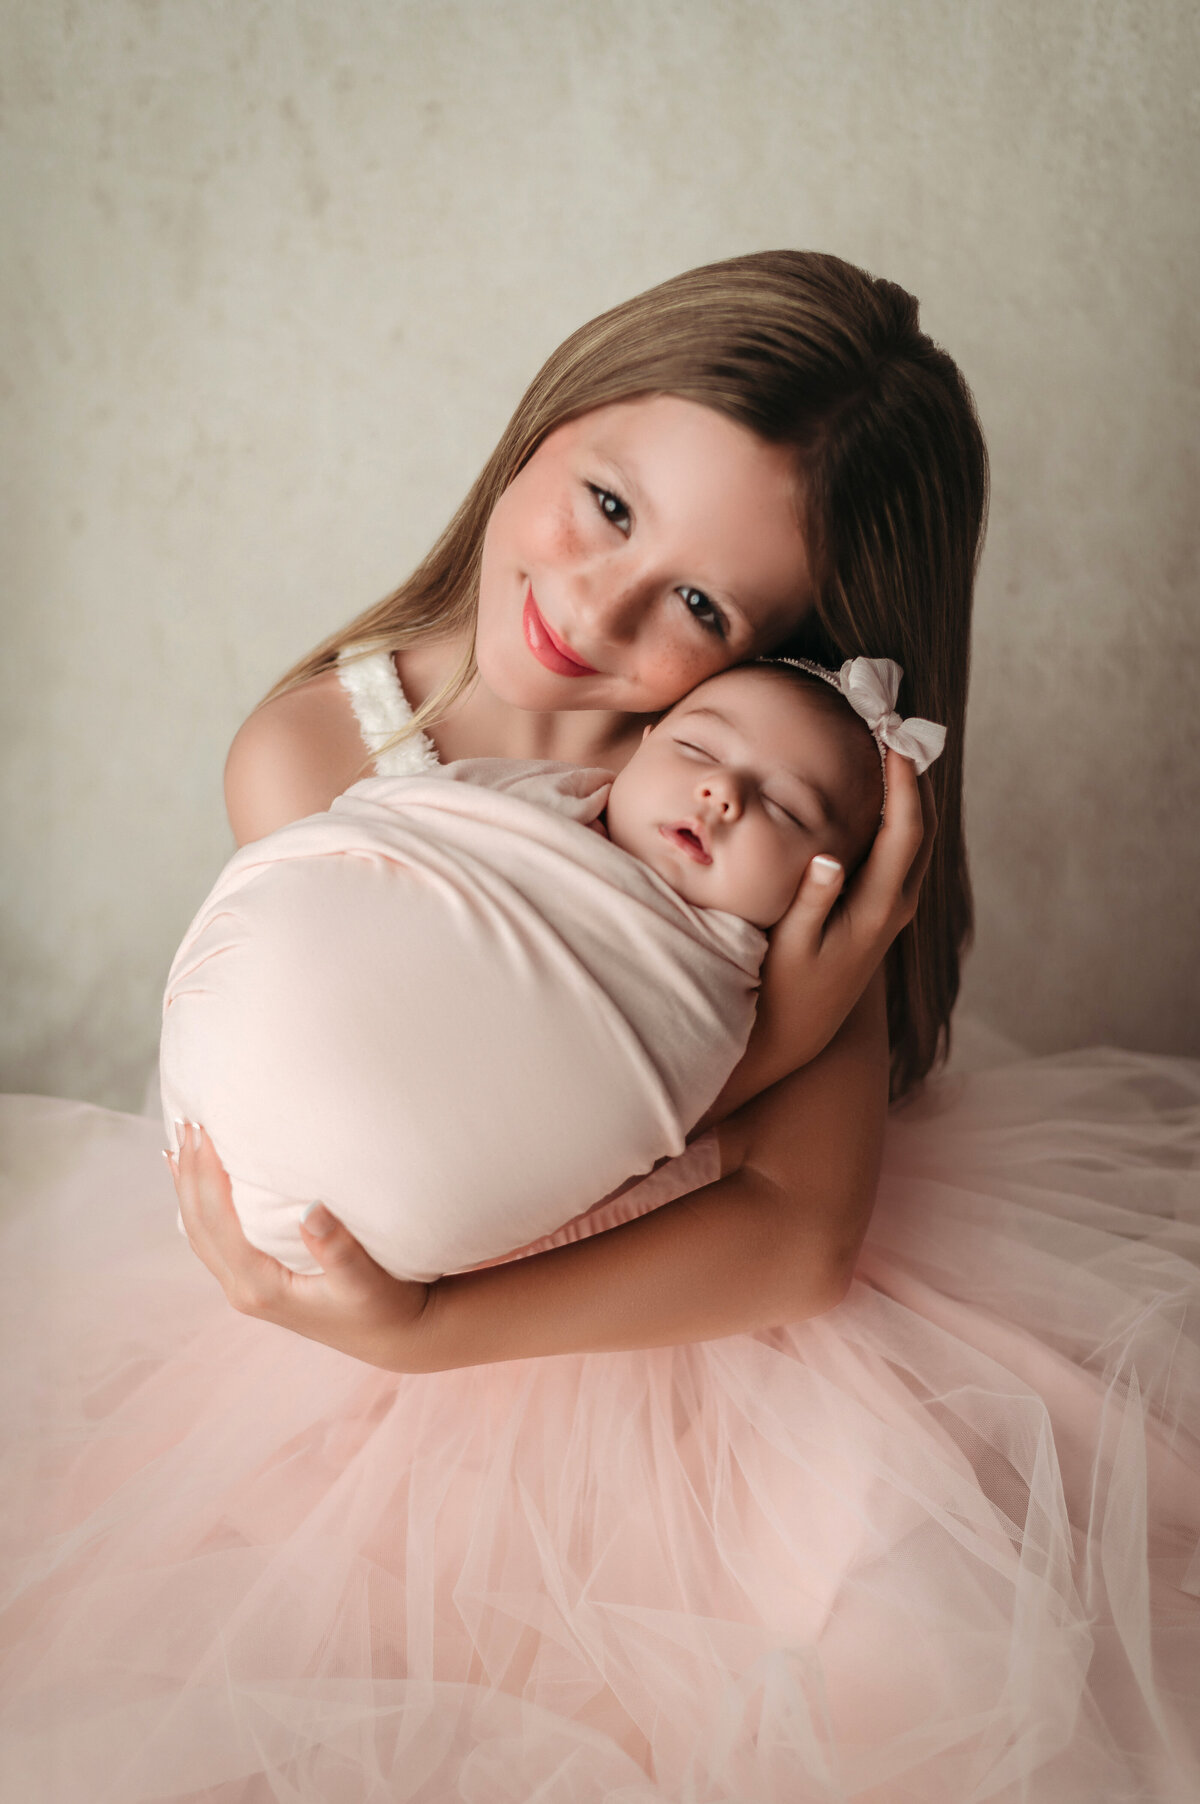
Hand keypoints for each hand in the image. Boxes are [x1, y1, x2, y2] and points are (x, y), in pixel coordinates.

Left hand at [167, 1124, 429, 1370]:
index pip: (218, 1221)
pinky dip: (201, 1206)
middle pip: (198, 1224)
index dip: (205, 1173)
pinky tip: (198, 1186)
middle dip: (189, 1172)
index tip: (203, 1128)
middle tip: (187, 1119)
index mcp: (261, 1285)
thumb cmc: (385, 1307)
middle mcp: (242, 1289)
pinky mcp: (254, 1282)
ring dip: (189, 1187)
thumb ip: (338, 1248)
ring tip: (180, 1143)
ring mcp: (244, 1288)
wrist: (396, 1339)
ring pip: (200, 1231)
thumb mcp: (367, 1281)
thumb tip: (310, 1208)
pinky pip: (213, 1238)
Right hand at [760, 750, 934, 1055]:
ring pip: (916, 839)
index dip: (905, 782)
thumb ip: (811, 900)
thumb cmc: (782, 989)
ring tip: (889, 747)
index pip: (906, 831)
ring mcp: (893, 910)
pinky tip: (873, 794)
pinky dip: (895, 814)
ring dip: (909, 793)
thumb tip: (829, 856)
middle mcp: (896, 907)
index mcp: (879, 908)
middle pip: (923, 828)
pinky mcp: (881, 912)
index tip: (895, 737)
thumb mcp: (789, 945)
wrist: (796, 1034)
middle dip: (916, 776)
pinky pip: (901, 851)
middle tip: (897, 726)